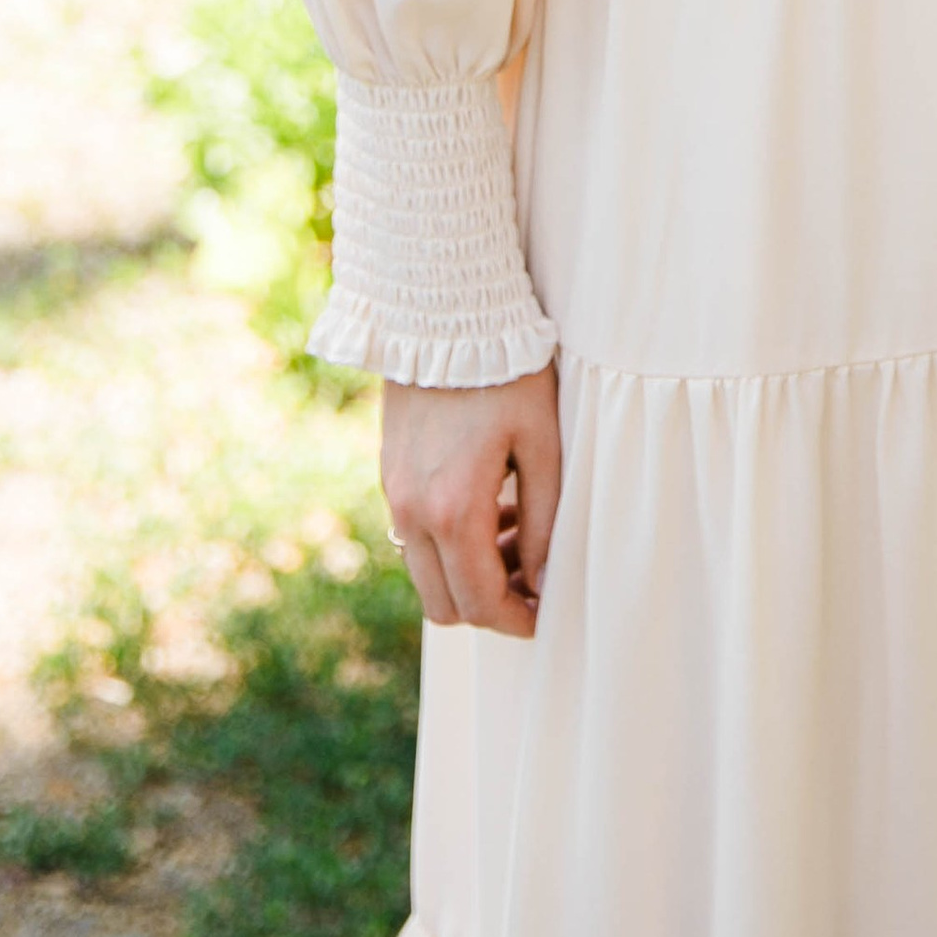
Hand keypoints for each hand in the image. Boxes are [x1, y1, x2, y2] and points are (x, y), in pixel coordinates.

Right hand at [381, 369, 559, 637]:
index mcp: (454, 510)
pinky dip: (450, 543)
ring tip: (518, 531)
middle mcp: (413, 513)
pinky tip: (490, 503)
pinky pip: (416, 538)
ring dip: (470, 572)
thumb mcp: (543, 443)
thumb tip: (546, 580)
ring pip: (427, 574)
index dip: (516, 622)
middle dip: (491, 604)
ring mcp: (394, 496)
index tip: (546, 615)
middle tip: (534, 575)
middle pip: (445, 605)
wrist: (444, 315)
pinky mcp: (390, 477)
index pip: (480, 603)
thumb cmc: (507, 374)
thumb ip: (545, 519)